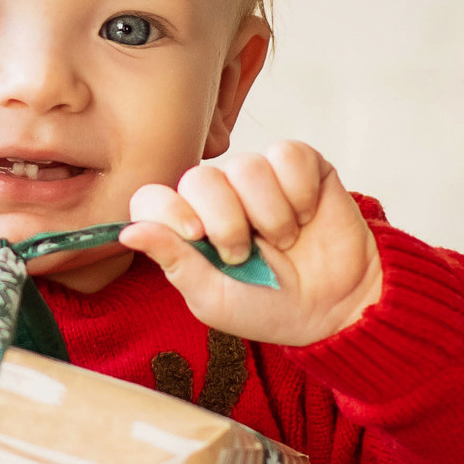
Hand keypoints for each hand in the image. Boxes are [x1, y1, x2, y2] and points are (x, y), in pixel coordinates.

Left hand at [120, 142, 383, 346]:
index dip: (168, 210)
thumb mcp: (214, 299)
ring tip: (284, 241)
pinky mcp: (302, 165)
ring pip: (246, 167)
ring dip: (269, 215)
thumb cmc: (270, 306)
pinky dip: (299, 192)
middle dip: (226, 222)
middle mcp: (220, 194)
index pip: (153, 197)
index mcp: (189, 224)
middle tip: (245, 253)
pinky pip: (288, 154)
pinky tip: (306, 215)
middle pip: (199, 177)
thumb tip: (128, 231)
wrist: (336, 308)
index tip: (195, 236)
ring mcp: (261, 177)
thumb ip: (174, 262)